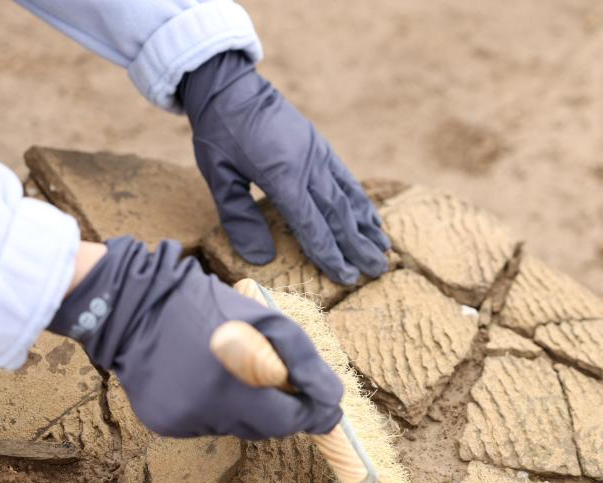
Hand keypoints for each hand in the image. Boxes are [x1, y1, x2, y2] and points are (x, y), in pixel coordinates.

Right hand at [48, 237, 342, 438]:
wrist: (133, 305)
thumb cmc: (208, 307)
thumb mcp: (267, 321)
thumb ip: (303, 361)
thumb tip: (333, 399)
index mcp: (235, 385)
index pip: (290, 421)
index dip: (312, 415)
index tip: (325, 407)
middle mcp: (207, 413)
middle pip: (265, 429)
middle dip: (279, 409)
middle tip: (276, 378)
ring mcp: (183, 422)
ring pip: (236, 427)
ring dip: (246, 407)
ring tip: (232, 370)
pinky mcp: (164, 422)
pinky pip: (206, 424)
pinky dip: (214, 407)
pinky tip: (201, 378)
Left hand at [178, 50, 389, 285]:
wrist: (230, 85)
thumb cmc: (219, 132)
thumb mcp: (218, 176)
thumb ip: (239, 218)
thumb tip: (260, 258)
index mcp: (281, 177)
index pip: (312, 226)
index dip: (330, 255)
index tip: (346, 277)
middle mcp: (308, 167)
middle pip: (338, 216)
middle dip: (358, 247)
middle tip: (376, 272)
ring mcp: (318, 155)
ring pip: (348, 198)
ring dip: (367, 227)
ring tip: (384, 250)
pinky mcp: (321, 147)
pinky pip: (346, 179)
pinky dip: (361, 201)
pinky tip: (372, 218)